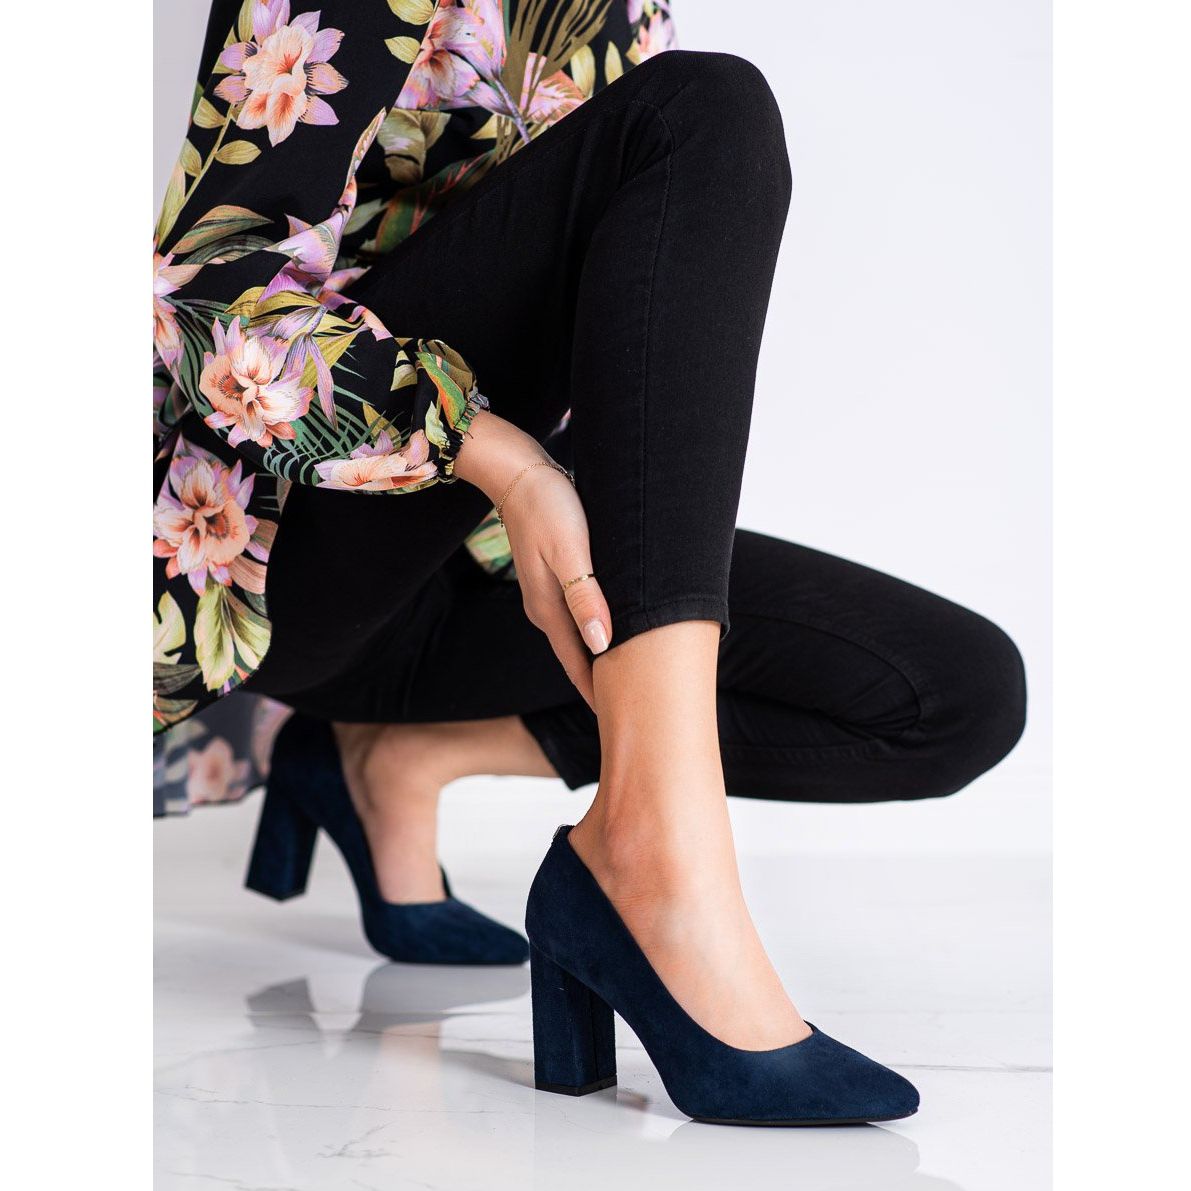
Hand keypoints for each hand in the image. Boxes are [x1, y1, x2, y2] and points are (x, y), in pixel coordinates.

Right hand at [452, 412, 612, 706]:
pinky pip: (577, 615)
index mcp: (550, 610)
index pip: (579, 666)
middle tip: (632, 713)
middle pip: (578, 657)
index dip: (600, 694)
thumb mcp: (570, 550)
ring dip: (601, 658)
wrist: (517, 470)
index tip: (621, 723)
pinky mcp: (553, 576)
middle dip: (602, 684)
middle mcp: (545, 609)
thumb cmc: (548, 505)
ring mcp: (546, 594)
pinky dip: (596, 631)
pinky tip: (611, 631)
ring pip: (579, 637)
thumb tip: (603, 644)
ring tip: (628, 680)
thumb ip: (585, 596)